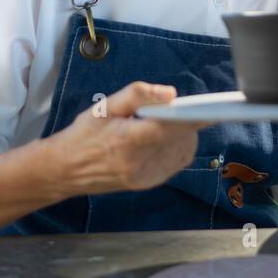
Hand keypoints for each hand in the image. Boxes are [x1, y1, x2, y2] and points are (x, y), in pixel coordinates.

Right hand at [50, 81, 209, 193]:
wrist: (66, 169)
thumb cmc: (84, 134)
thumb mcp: (106, 106)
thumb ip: (138, 95)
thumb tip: (171, 93)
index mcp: (127, 141)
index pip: (171, 127)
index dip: (195, 116)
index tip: (212, 107)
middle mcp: (139, 164)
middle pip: (182, 138)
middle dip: (185, 121)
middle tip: (170, 110)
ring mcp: (145, 177)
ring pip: (184, 150)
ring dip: (183, 134)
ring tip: (162, 124)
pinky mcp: (149, 184)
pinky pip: (177, 162)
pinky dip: (178, 146)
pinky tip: (163, 138)